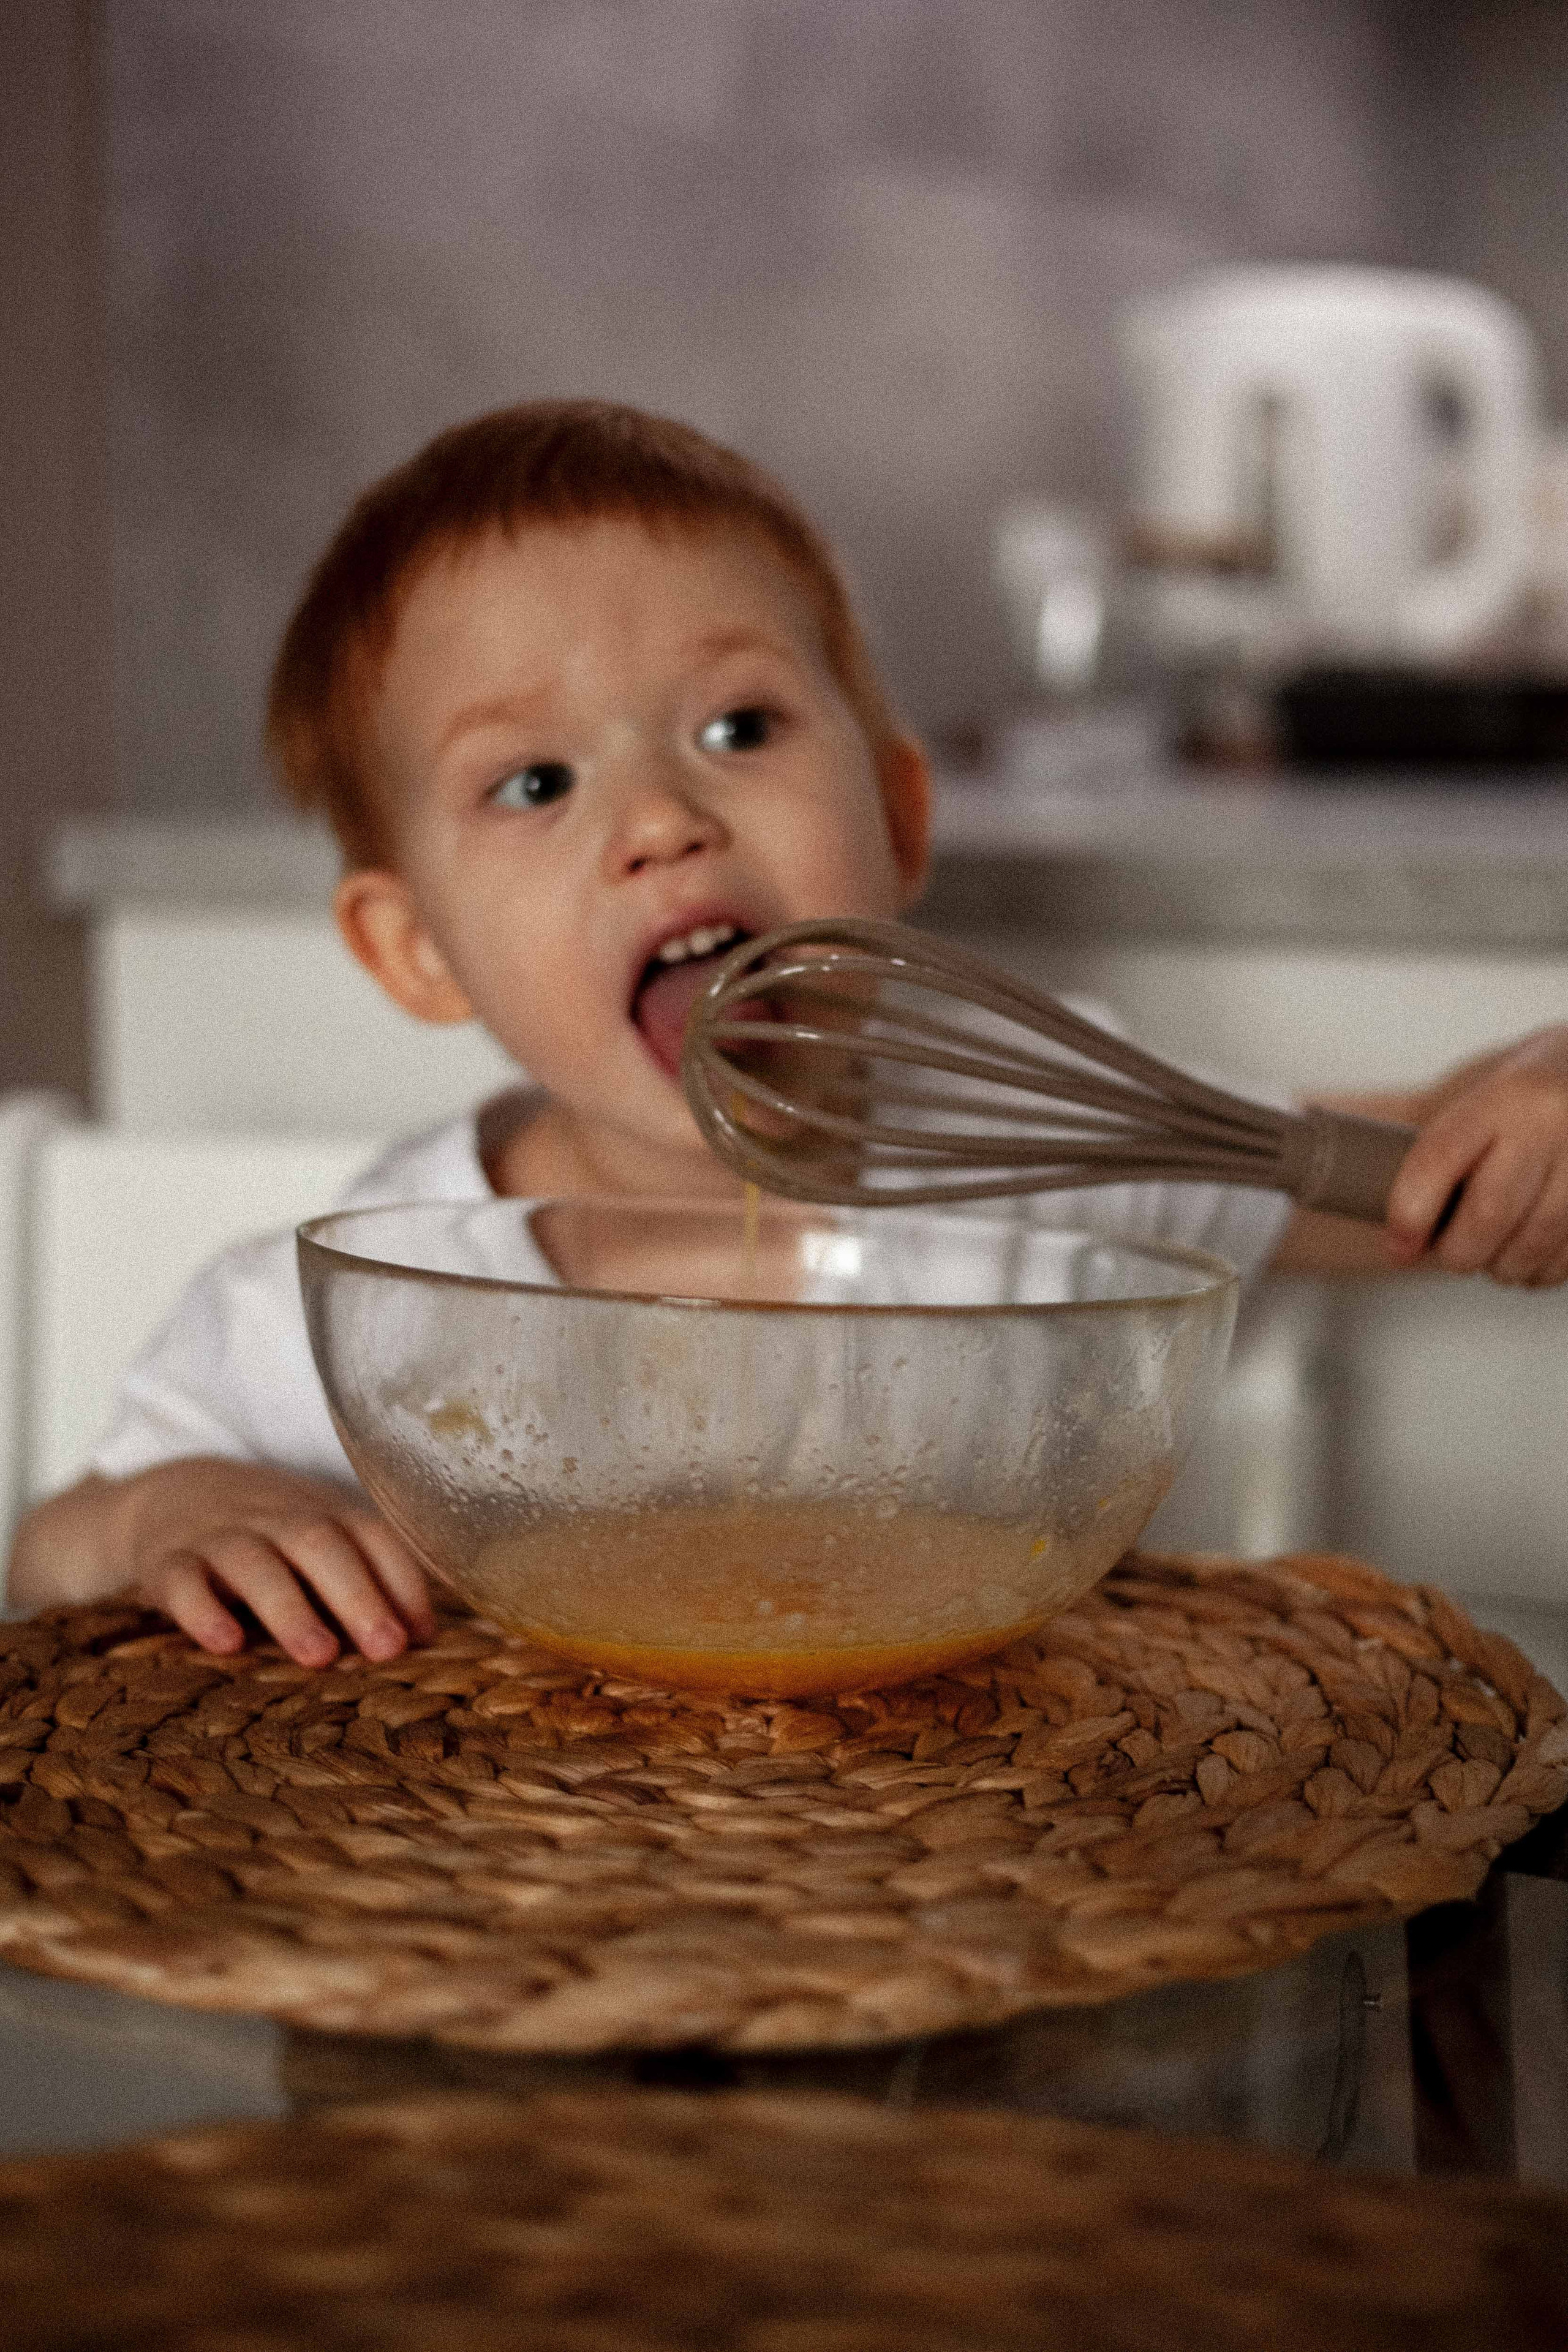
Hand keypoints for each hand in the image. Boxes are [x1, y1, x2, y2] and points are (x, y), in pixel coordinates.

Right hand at [7, 1458, 437, 1667]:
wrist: (172, 1495)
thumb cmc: (274, 1534)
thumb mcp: (324, 1542)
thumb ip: (373, 1579)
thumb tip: (428, 1634)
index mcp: (325, 1514)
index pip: (373, 1536)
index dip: (402, 1581)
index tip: (424, 1633)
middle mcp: (277, 1519)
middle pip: (320, 1544)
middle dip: (358, 1595)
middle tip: (387, 1647)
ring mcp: (220, 1537)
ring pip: (255, 1564)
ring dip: (290, 1608)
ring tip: (319, 1655)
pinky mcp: (167, 1561)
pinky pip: (182, 1581)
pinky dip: (201, 1610)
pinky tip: (224, 1643)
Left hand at [1385, 1025, 1567, 1285]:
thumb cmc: (1526, 1103)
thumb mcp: (1484, 1104)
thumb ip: (1441, 1159)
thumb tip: (1401, 1239)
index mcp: (1507, 1095)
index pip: (1441, 1156)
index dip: (1410, 1213)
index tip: (1398, 1246)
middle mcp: (1553, 1123)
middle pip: (1489, 1213)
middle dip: (1459, 1251)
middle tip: (1451, 1254)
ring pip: (1532, 1244)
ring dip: (1502, 1267)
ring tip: (1492, 1257)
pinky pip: (1567, 1259)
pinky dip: (1540, 1271)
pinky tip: (1530, 1257)